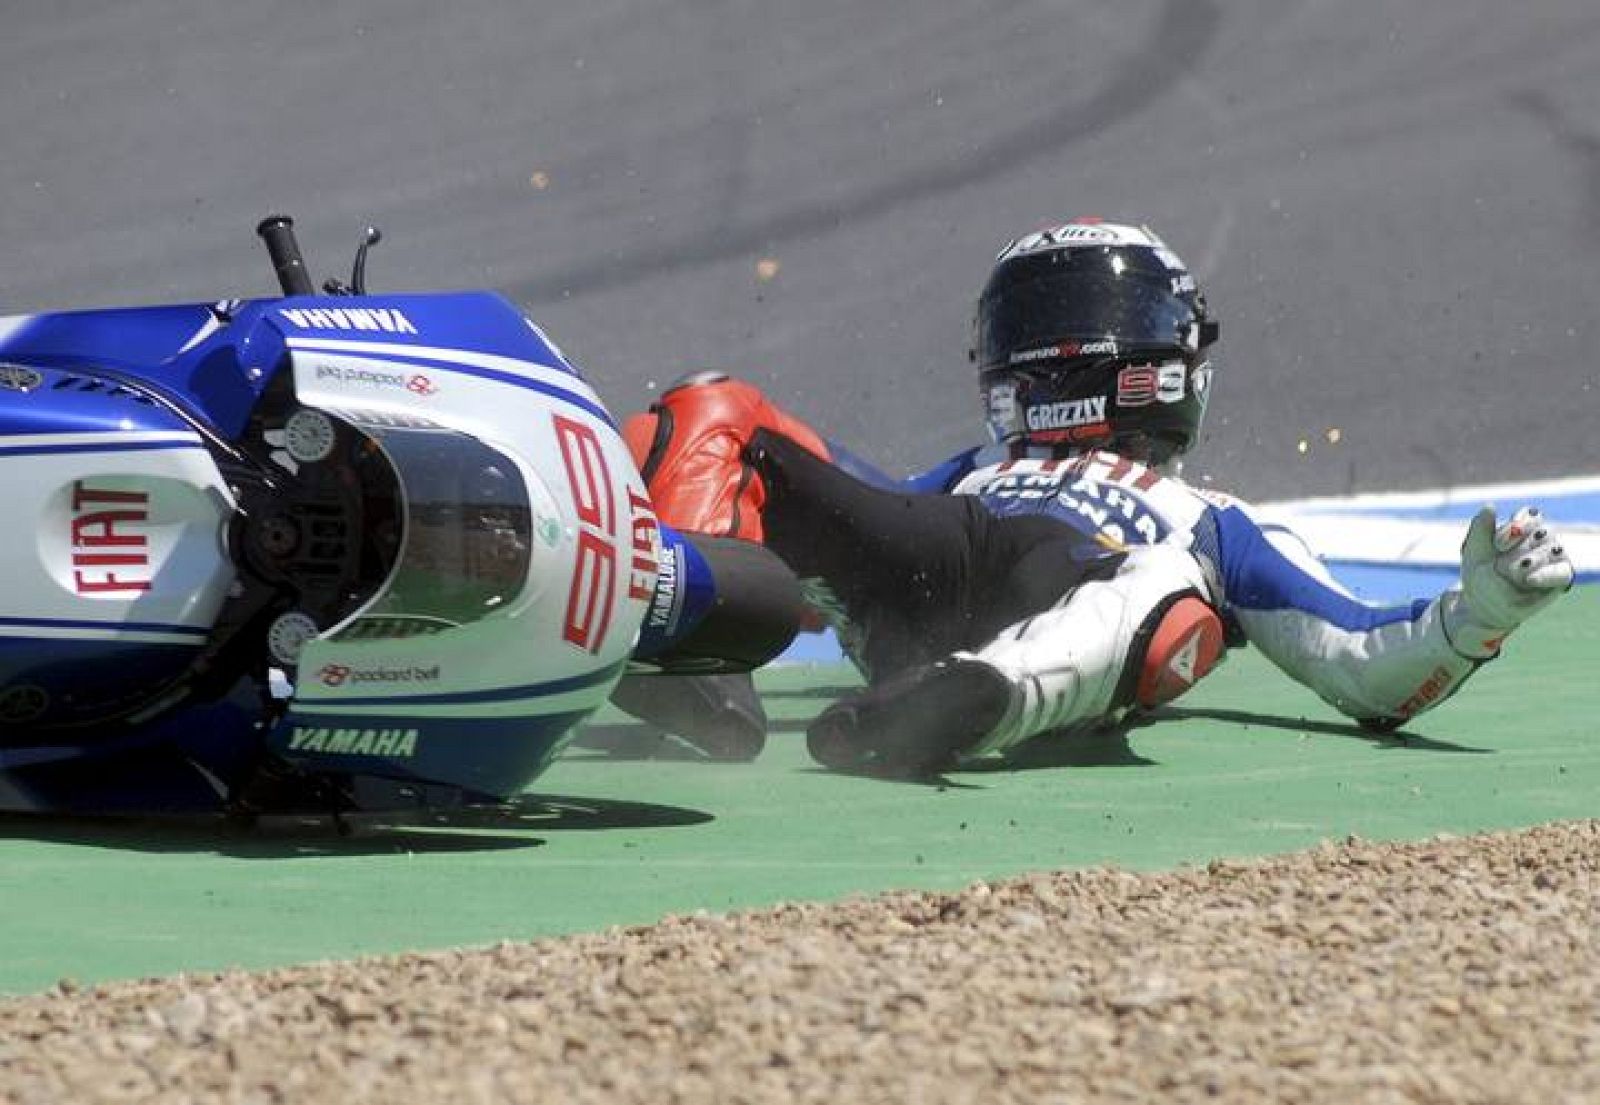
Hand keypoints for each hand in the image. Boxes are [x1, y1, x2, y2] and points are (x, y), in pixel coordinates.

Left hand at [1454, 505, 1572, 652]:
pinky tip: (1530, 579)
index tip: (1497, 545)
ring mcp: (1553, 558)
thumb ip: (1481, 528)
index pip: (1530, 516)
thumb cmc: (1479, 573)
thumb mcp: (1474, 551)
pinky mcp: (1560, 577)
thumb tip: (1490, 506)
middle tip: (1500, 565)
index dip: (1517, 527)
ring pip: (1552, 550)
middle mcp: (1541, 540)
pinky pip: (1562, 571)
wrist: (1483, 604)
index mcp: (1521, 528)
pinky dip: (1546, 574)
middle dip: (1519, 549)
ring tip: (1511, 574)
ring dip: (1528, 563)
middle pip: (1542, 532)